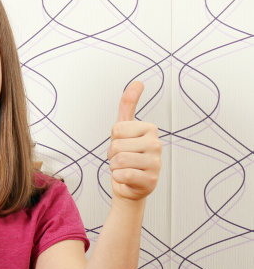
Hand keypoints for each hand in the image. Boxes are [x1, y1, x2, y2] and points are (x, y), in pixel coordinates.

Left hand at [107, 81, 161, 201]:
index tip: (122, 145)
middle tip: (122, 160)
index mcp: (150, 128)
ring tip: (124, 168)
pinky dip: (118, 178)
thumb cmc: (126, 155)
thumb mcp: (124, 129)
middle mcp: (156, 144)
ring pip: (119, 160)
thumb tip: (137, 82)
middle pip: (116, 145)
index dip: (113, 140)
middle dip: (113, 155)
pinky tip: (127, 179)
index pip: (116, 129)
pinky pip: (122, 175)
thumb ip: (128, 105)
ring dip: (115, 167)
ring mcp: (156, 163)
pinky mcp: (151, 180)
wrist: (129, 186)